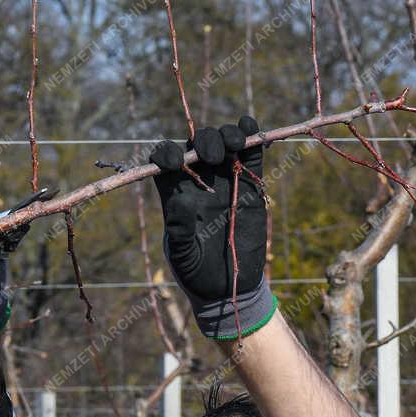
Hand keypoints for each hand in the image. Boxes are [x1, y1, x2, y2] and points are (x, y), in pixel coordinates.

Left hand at [149, 117, 274, 340]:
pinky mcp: (250, 185)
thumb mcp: (182, 258)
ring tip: (233, 144)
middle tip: (212, 156)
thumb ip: (178, 232)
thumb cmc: (197, 275)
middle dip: (203, 142)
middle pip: (196, 146)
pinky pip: (251, 155)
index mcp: (174, 194)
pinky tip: (249, 128)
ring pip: (223, 143)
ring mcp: (225, 180)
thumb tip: (179, 200)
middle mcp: (198, 182)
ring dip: (227, 135)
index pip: (164, 161)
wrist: (229, 287)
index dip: (166, 153)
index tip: (173, 163)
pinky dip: (251, 136)